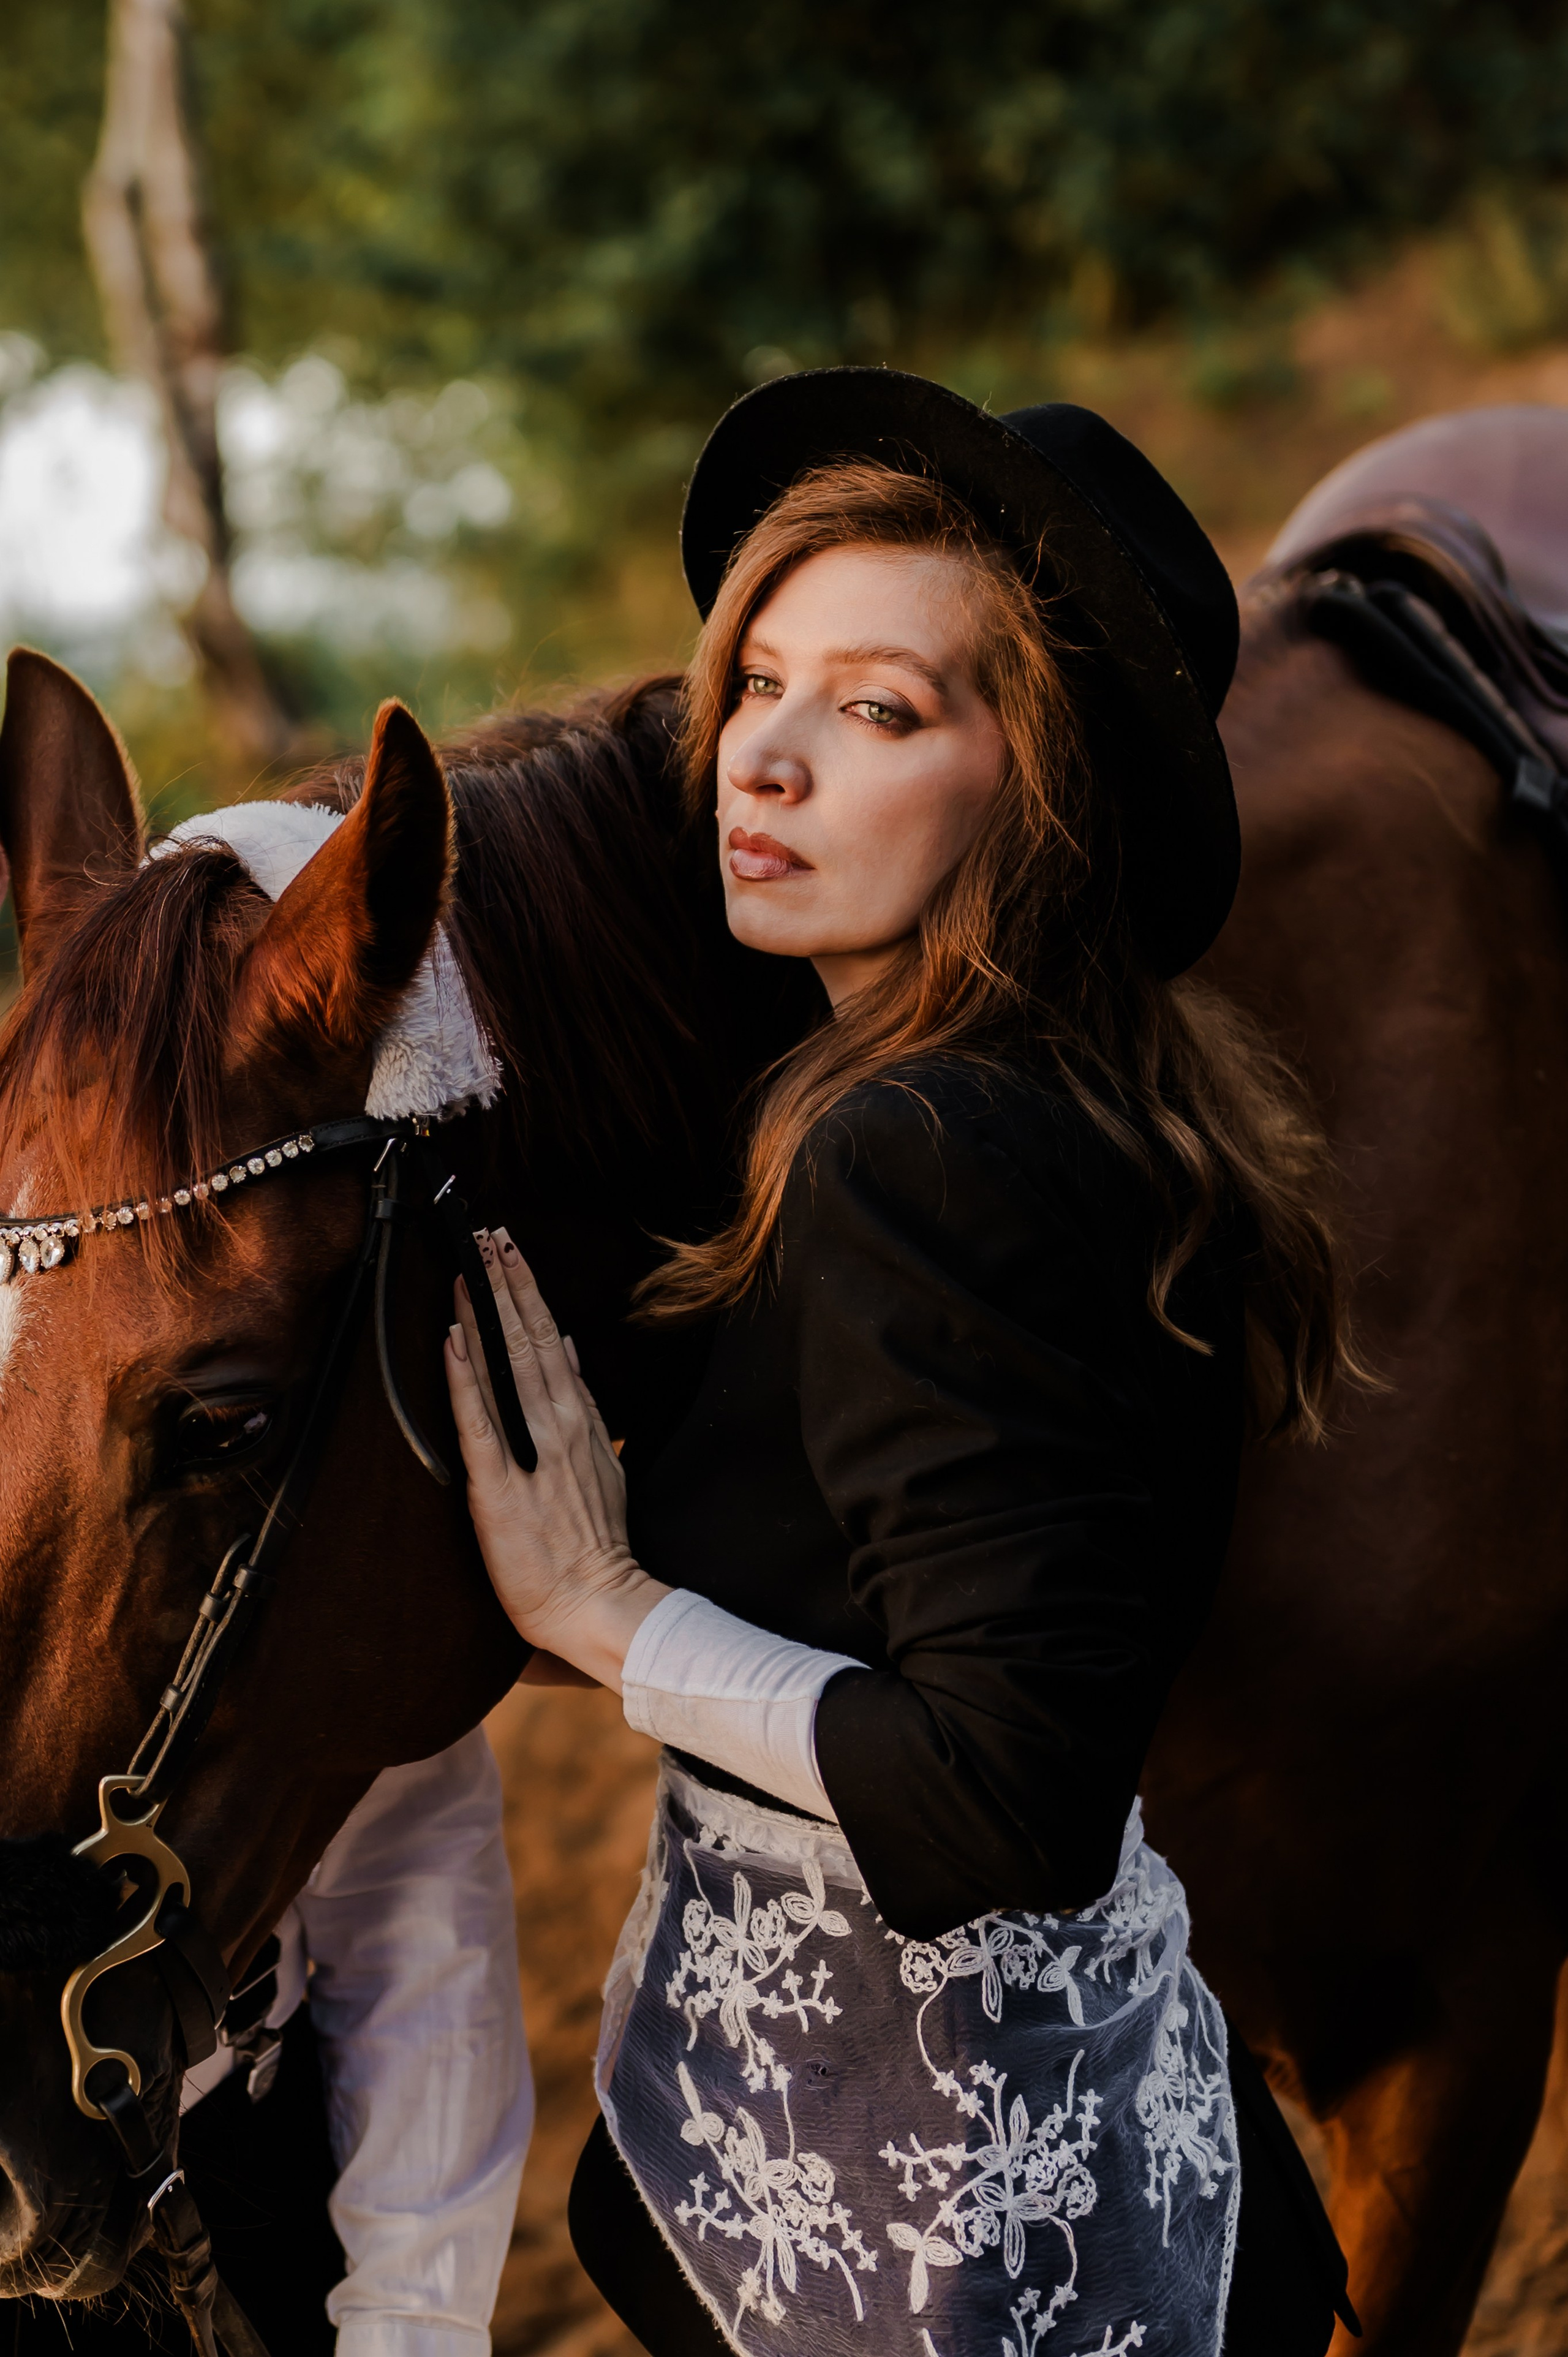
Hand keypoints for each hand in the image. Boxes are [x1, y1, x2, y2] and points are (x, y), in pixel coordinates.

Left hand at [443, 1228, 668, 1689]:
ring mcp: (530, 1452)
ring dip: (486, 1313)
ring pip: (506, 1367)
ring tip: (469, 1268)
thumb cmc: (594, 1543)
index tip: (511, 1252)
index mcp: (580, 1420)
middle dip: (508, 1283)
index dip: (528, 1292)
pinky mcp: (498, 1485)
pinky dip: (464, 1378)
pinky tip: (452, 1340)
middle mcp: (558, 1426)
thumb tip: (571, 1353)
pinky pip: (477, 1421)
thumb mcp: (605, 1462)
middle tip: (488, 1237)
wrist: (596, 1600)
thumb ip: (585, 1406)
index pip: (552, 1340)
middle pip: (530, 1339)